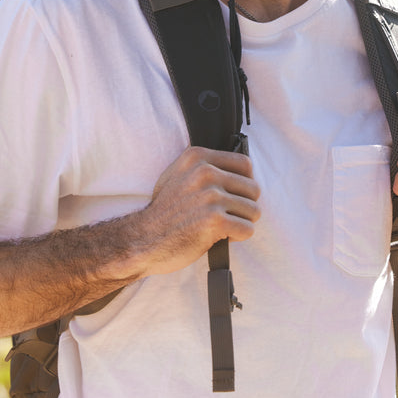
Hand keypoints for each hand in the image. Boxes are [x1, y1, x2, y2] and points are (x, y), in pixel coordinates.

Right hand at [136, 146, 260, 276]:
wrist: (143, 239)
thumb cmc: (164, 211)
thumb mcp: (176, 174)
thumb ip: (203, 165)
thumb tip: (239, 166)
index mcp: (198, 157)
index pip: (245, 164)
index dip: (244, 183)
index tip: (232, 196)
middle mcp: (205, 172)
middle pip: (254, 188)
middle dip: (244, 206)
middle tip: (225, 215)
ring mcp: (210, 196)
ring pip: (254, 210)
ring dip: (241, 223)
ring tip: (221, 226)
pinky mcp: (215, 220)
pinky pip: (247, 229)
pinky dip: (237, 237)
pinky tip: (220, 236)